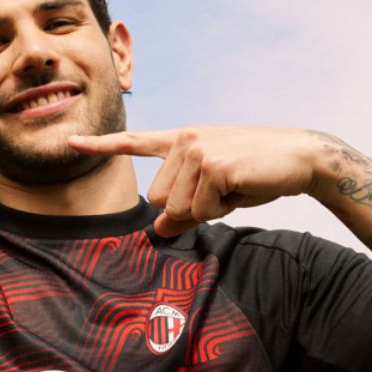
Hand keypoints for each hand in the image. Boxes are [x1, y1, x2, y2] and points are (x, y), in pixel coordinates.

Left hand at [67, 126, 326, 236]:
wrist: (300, 158)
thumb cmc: (257, 173)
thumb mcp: (216, 191)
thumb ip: (184, 207)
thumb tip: (158, 231)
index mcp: (182, 141)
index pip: (135, 143)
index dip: (100, 145)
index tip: (72, 142)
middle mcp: (185, 141)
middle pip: (159, 200)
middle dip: (190, 208)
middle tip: (224, 190)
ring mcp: (197, 151)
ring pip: (178, 209)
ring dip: (208, 210)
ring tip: (235, 187)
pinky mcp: (213, 166)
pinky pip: (202, 210)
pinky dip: (223, 208)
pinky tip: (242, 188)